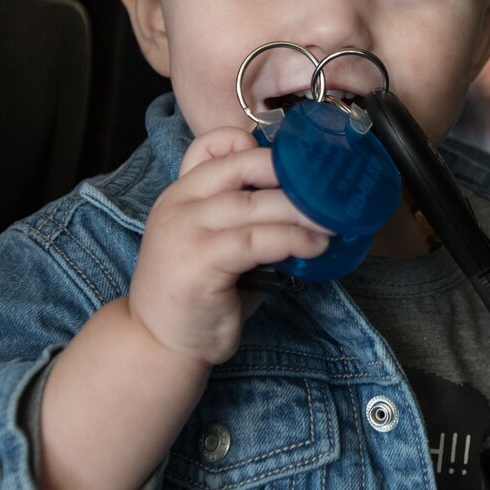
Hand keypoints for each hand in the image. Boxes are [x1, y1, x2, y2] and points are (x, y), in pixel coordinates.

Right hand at [125, 126, 328, 365]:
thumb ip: (244, 218)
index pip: (211, 145)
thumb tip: (305, 203)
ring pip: (255, 204)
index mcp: (181, 193)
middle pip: (241, 166)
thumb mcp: (215, 244)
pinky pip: (256, 240)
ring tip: (332, 221)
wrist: (158, 344)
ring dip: (302, 211)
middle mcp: (179, 204)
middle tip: (328, 187)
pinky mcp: (199, 261)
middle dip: (290, 172)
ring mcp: (185, 230)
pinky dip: (292, 240)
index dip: (252, 145)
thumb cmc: (198, 295)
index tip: (293, 161)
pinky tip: (314, 247)